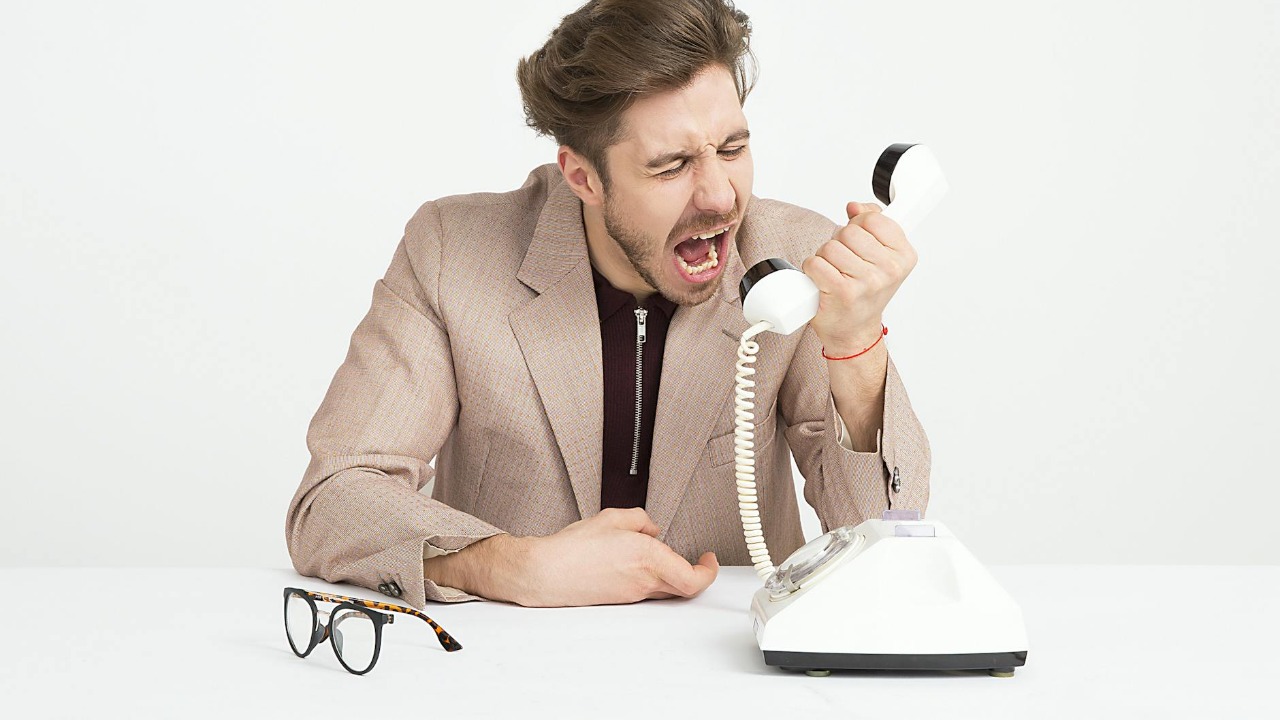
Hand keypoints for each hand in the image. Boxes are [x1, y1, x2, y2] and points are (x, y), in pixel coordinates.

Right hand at [426, 508, 718, 606]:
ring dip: (672, 573)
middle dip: (694, 571)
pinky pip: (648, 589)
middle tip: (697, 559)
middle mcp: (645, 581)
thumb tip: (651, 528)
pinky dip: (653, 576)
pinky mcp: (621, 598)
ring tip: (661, 554)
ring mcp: (634, 593)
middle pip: (684, 586)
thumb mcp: (612, 518)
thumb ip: (640, 519)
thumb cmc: (573, 548)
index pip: (693, 578)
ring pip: (667, 588)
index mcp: (648, 558)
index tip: (709, 558)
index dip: (708, 571)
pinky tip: (638, 561)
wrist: (547, 572)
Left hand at [801, 202, 917, 354]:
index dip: (859, 225)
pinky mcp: (842, 292)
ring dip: (824, 257)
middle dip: (839, 242)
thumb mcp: (880, 255)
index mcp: (904, 256)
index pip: (873, 218)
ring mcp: (867, 282)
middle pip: (848, 232)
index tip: (861, 240)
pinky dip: (812, 270)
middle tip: (844, 262)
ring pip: (830, 247)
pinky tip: (823, 281)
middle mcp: (889, 270)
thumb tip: (855, 206)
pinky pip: (815, 263)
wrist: (854, 330)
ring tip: (834, 272)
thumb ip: (872, 223)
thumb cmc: (865, 292)